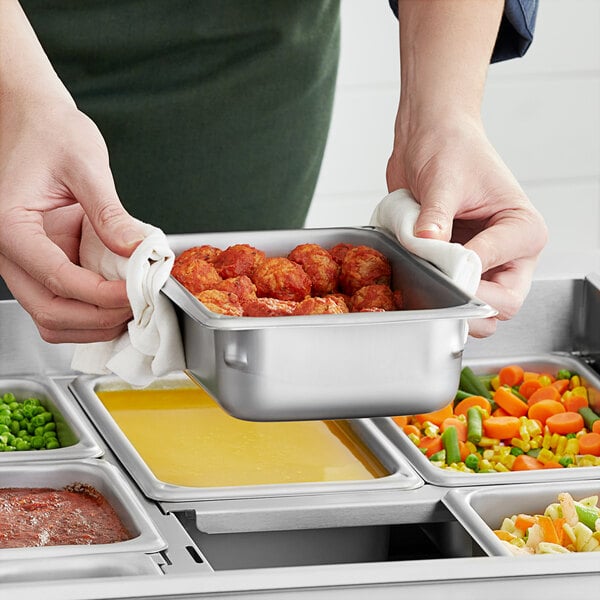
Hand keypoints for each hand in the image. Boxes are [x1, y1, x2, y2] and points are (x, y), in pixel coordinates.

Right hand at [0, 98, 146, 342]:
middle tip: (138, 305)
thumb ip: (109, 212)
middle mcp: (8, 250)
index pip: (57, 279)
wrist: (32, 118)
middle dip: (99, 317)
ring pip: (52, 317)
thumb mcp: (85, 164)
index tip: (137, 293)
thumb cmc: (49, 131)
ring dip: (93, 321)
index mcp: (9, 225)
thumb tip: (136, 250)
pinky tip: (118, 297)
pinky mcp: (40, 261)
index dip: (102, 296)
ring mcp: (23, 260)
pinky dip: (90, 310)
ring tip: (131, 305)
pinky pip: (60, 301)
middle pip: (50, 311)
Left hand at [386, 114, 547, 337]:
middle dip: (468, 303)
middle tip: (436, 290)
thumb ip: (436, 217)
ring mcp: (484, 263)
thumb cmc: (451, 148)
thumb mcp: (444, 180)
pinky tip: (418, 277)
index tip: (437, 268)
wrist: (429, 138)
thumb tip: (427, 244)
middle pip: (502, 305)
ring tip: (426, 280)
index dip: (467, 279)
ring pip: (479, 308)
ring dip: (451, 302)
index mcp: (522, 230)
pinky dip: (436, 295)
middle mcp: (510, 252)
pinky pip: (452, 295)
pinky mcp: (458, 266)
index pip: (504, 278)